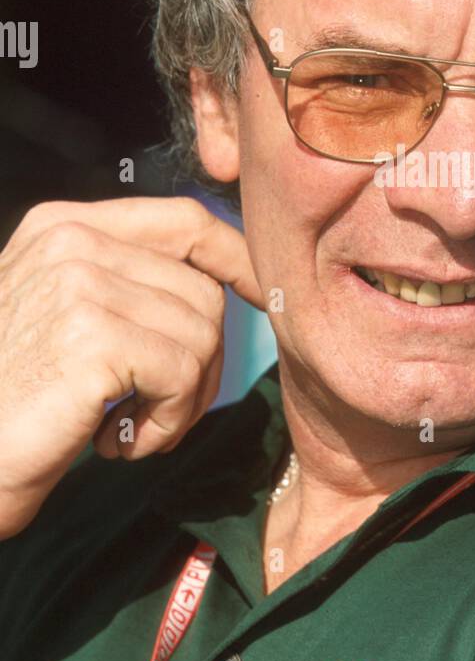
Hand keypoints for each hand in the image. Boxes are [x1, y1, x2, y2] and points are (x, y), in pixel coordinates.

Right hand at [0, 196, 265, 538]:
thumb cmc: (12, 401)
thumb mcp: (62, 316)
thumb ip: (124, 281)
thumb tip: (222, 278)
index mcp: (64, 225)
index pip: (184, 220)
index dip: (235, 259)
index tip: (264, 297)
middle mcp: (72, 241)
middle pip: (203, 291)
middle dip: (203, 363)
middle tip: (158, 413)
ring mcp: (80, 284)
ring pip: (203, 336)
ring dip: (181, 401)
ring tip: (128, 429)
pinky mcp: (92, 337)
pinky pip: (183, 375)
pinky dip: (165, 422)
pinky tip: (114, 441)